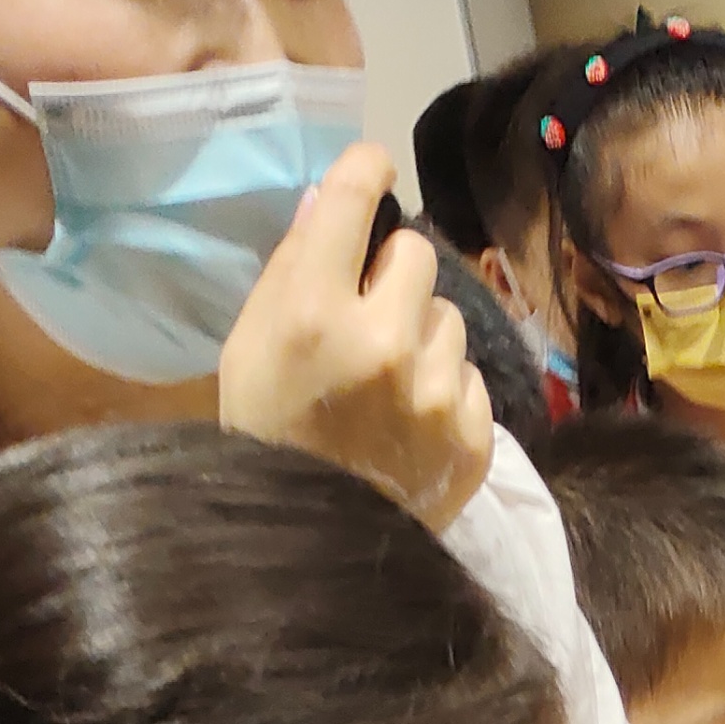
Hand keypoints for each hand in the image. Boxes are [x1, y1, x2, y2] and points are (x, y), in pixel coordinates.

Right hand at [219, 145, 494, 531]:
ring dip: (422, 337)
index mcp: (313, 309)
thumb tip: (333, 195)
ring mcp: (436, 391)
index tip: (372, 174)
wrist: (311, 552)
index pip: (359, 192)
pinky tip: (411, 424)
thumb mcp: (250, 344)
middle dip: (392, 275)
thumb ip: (290, 266)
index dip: (368, 171)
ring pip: (449, 317)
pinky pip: (471, 377)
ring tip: (388, 385)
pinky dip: (445, 392)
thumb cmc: (267, 436)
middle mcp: (383, 339)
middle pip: (417, 252)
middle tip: (366, 316)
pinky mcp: (474, 435)